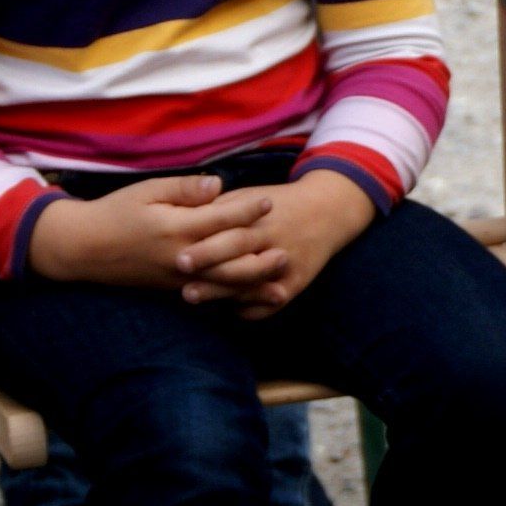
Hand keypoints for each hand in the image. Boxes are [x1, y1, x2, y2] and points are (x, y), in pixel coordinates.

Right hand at [26, 175, 276, 287]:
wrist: (84, 248)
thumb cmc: (116, 212)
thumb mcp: (148, 191)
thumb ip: (185, 189)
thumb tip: (220, 185)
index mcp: (175, 227)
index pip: (220, 219)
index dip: (247, 210)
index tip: (270, 201)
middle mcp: (180, 256)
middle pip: (229, 258)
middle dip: (260, 253)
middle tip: (287, 245)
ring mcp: (177, 278)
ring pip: (224, 283)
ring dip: (255, 282)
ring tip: (281, 277)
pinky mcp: (173, 289)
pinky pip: (211, 295)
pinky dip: (235, 296)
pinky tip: (255, 297)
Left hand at [177, 171, 375, 317]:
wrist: (326, 210)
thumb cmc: (276, 203)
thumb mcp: (248, 196)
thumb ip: (217, 207)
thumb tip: (181, 216)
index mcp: (260, 218)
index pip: (230, 234)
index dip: (205, 248)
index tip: (179, 257)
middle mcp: (274, 242)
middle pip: (240, 261)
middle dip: (210, 274)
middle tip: (182, 286)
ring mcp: (287, 265)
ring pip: (252, 286)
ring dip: (221, 295)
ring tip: (191, 297)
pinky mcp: (297, 283)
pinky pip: (270, 304)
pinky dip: (247, 309)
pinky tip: (225, 306)